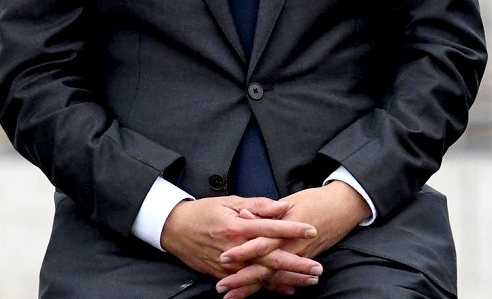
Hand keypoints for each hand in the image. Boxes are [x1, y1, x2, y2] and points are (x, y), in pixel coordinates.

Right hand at [160, 196, 321, 294]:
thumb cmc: (204, 212)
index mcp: (238, 227)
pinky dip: (268, 288)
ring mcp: (228, 265)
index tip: (312, 230)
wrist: (174, 229)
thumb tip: (282, 206)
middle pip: (270, 258)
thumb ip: (258, 205)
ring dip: (286, 279)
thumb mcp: (231, 201)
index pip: (271, 228)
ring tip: (308, 281)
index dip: (292, 229)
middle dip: (296, 264)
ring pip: (262, 275)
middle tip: (317, 268)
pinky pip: (249, 284)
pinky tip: (286, 289)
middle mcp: (235, 249)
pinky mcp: (223, 275)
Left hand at [215, 182, 372, 298]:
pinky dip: (272, 287)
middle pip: (264, 266)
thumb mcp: (291, 200)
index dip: (242, 251)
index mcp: (286, 228)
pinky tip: (259, 293)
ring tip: (232, 296)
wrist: (345, 207)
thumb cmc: (317, 200)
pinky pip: (285, 277)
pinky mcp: (304, 260)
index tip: (223, 257)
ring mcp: (299, 256)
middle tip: (222, 287)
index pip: (261, 242)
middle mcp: (292, 247)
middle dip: (242, 278)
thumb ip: (267, 211)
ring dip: (252, 287)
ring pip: (273, 277)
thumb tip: (243, 215)